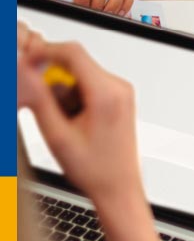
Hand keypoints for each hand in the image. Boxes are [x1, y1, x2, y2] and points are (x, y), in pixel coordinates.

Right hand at [17, 33, 141, 206]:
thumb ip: (38, 99)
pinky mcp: (119, 99)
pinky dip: (73, 98)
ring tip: (64, 123)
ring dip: (62, 92)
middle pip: (75, 63)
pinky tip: (74, 122)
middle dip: (52, 81)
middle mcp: (119, 89)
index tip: (26, 63)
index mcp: (107, 94)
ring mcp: (121, 93)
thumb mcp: (57, 135)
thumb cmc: (96, 170)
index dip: (43, 52)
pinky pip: (88, 85)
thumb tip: (24, 71)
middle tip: (44, 106)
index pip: (72, 52)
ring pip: (79, 76)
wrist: (119, 188)